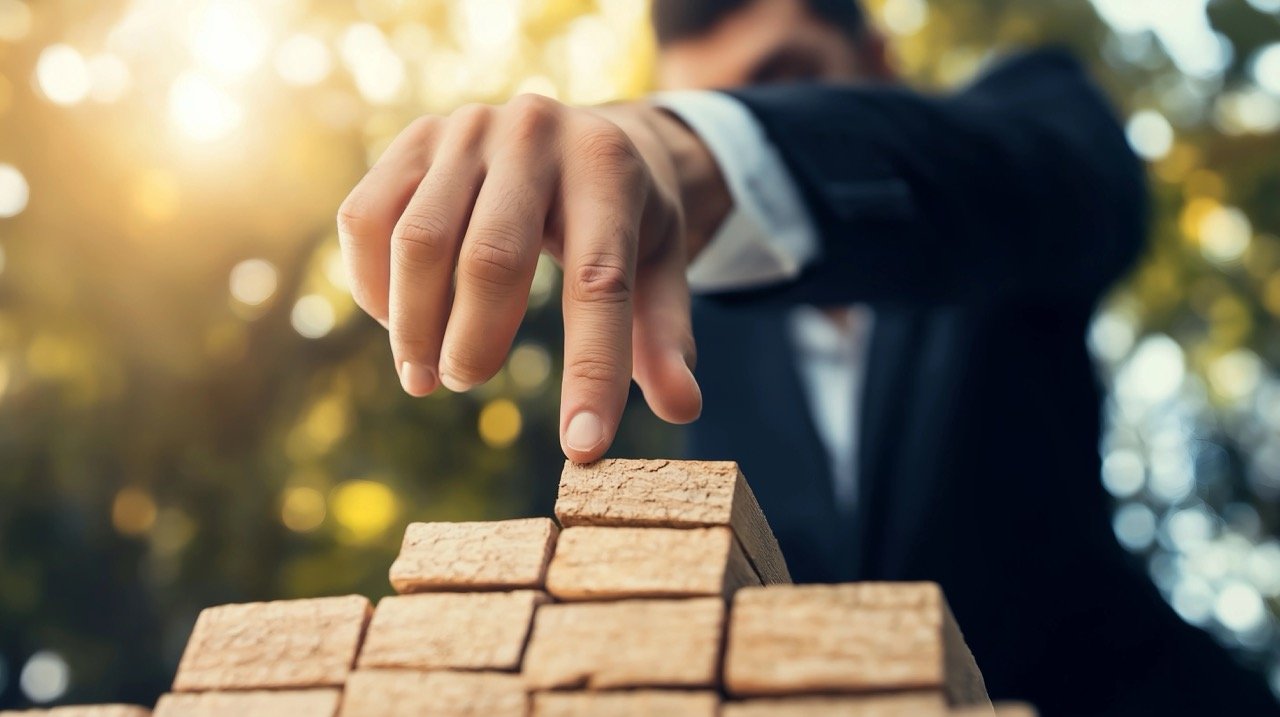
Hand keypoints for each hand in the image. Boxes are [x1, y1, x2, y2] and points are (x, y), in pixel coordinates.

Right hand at [337, 94, 727, 461]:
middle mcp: (536, 134)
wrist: (574, 132)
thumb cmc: (621, 214)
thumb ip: (665, 335)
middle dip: (474, 343)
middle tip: (466, 382)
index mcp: (609, 168)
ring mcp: (466, 129)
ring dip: (413, 326)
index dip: (592, 372)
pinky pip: (366, 218)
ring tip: (425, 375)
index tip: (582, 448)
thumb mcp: (659, 265)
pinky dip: (372, 286)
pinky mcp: (413, 139)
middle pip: (491, 260)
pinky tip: (396, 322)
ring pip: (418, 241)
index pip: (600, 283)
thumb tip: (682, 409)